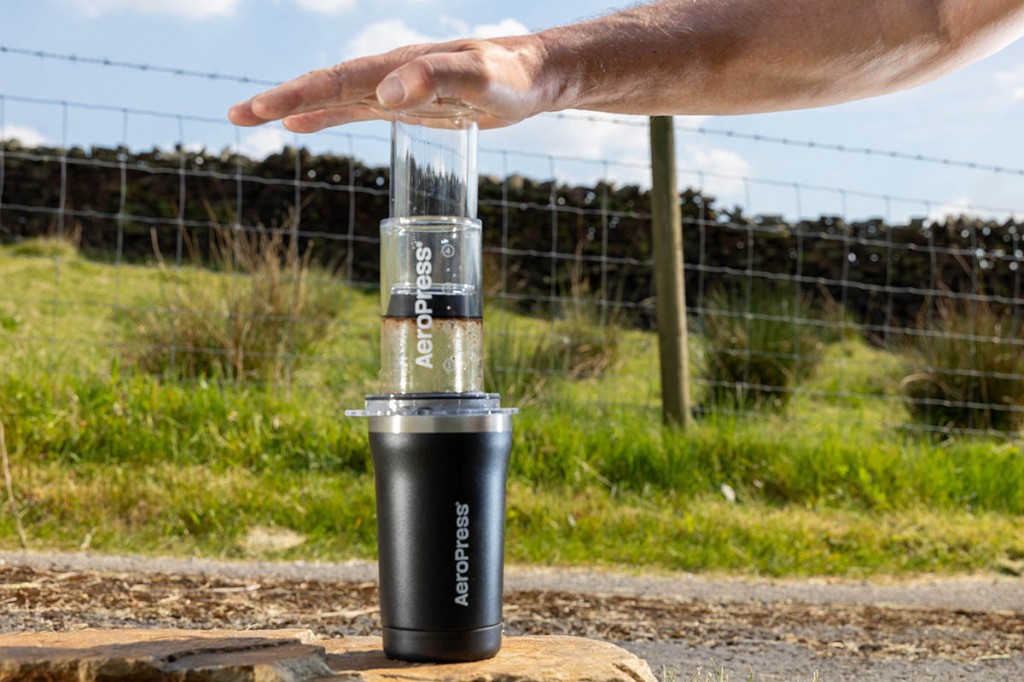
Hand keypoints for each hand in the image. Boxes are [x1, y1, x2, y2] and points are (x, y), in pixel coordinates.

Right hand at [227, 35, 551, 130]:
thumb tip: (386, 94)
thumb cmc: (513, 77)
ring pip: (334, 98)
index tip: (257, 109)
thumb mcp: (481, 79)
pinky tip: (304, 125)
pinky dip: (327, 115)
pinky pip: (357, 111)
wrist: (534, 77)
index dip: (296, 95)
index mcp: (399, 66)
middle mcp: (390, 75)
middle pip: (324, 86)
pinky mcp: (407, 105)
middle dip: (278, 101)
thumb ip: (438, 80)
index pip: (336, 80)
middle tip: (233, 116)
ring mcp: (396, 89)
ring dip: (294, 108)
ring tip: (252, 118)